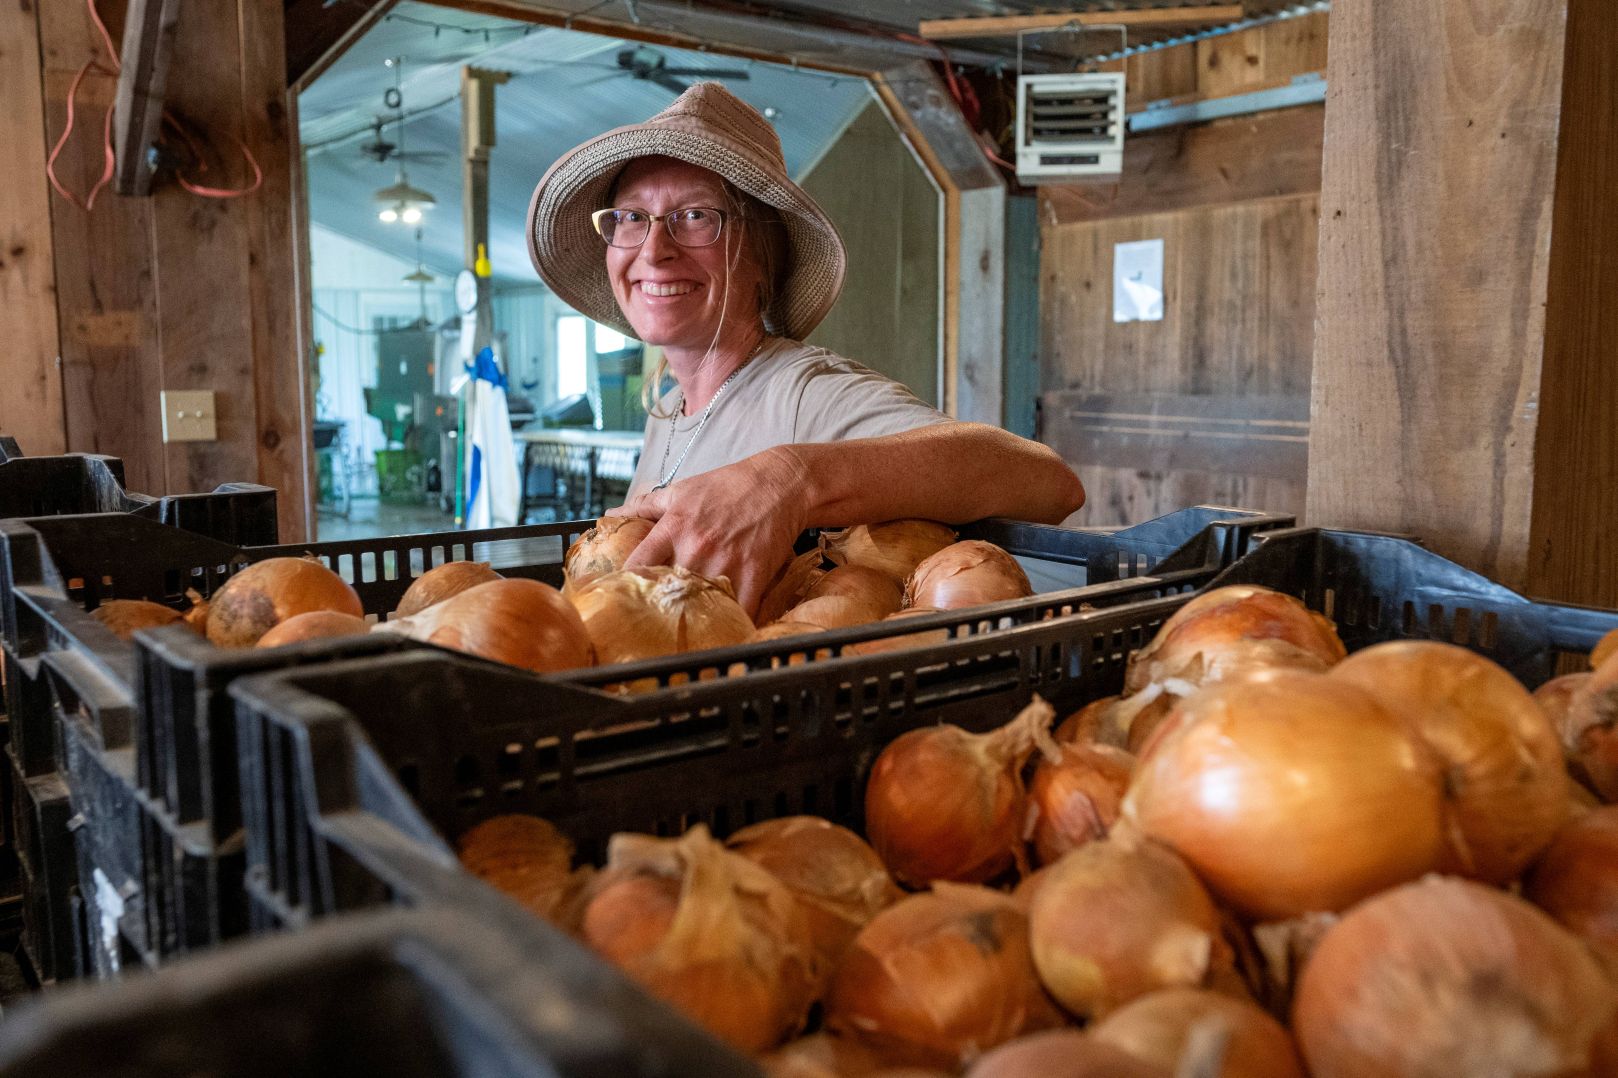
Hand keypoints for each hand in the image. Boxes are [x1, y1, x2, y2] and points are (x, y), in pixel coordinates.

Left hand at [611, 447, 809, 618]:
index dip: (628, 584)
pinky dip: (732, 622)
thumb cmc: (727, 487)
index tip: (627, 597)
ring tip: (690, 629)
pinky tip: (727, 629)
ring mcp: (725, 563)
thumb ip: (644, 506)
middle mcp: (695, 548)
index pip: (637, 565)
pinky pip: (739, 610)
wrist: (778, 485)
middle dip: (661, 605)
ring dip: (696, 617)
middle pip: (667, 591)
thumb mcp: (681, 490)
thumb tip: (611, 516)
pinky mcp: (753, 575)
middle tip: (659, 618)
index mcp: (673, 527)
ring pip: (701, 605)